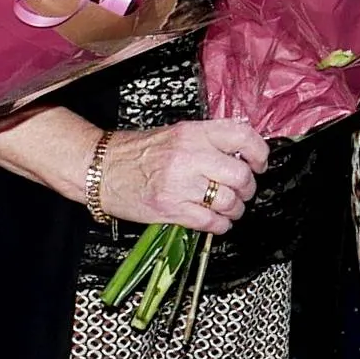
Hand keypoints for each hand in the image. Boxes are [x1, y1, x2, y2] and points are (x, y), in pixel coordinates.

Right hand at [92, 118, 271, 232]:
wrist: (100, 168)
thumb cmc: (135, 152)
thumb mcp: (175, 134)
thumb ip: (207, 142)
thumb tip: (241, 156)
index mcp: (193, 133)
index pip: (242, 137)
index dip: (259, 153)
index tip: (258, 164)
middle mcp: (189, 155)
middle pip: (240, 175)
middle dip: (248, 188)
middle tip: (242, 191)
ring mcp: (180, 183)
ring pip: (229, 201)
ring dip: (235, 209)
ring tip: (228, 208)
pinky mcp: (170, 208)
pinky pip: (211, 221)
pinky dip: (220, 225)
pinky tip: (215, 221)